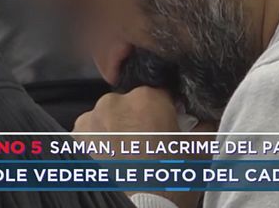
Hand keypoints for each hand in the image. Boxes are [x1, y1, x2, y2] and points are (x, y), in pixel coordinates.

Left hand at [74, 87, 212, 207]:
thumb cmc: (166, 184)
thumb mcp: (199, 154)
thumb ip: (206, 127)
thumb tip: (206, 118)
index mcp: (148, 98)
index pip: (162, 94)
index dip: (169, 111)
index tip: (170, 129)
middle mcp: (114, 102)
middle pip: (132, 106)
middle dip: (140, 123)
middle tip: (150, 150)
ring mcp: (89, 122)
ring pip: (108, 121)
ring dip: (117, 134)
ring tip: (127, 163)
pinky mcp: (72, 142)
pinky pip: (90, 138)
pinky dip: (98, 148)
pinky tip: (111, 168)